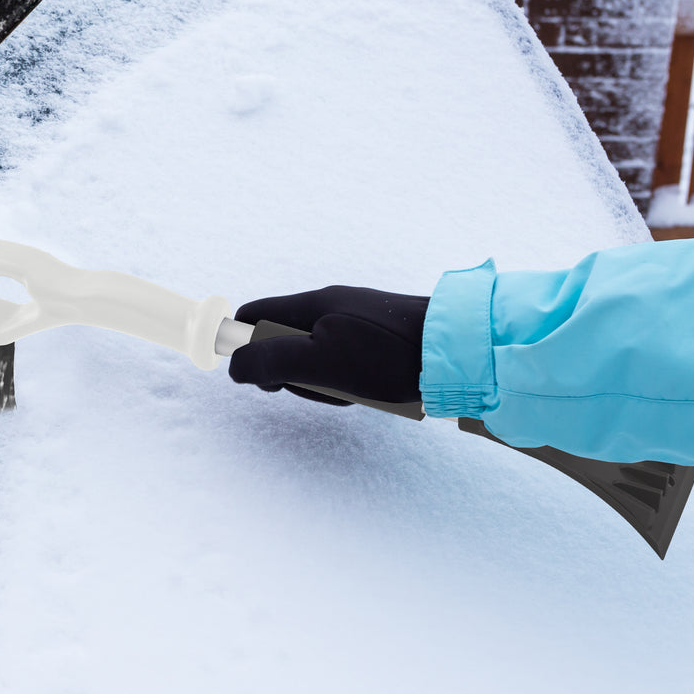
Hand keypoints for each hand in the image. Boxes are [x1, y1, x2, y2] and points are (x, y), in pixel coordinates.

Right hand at [228, 286, 427, 405]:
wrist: (457, 350)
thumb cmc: (386, 355)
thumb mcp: (318, 360)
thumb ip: (269, 360)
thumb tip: (235, 367)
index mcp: (311, 303)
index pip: (253, 316)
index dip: (244, 346)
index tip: (263, 377)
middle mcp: (330, 304)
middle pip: (282, 340)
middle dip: (290, 372)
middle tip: (318, 386)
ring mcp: (356, 319)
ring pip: (314, 354)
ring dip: (322, 380)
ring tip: (351, 390)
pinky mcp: (379, 336)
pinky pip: (343, 360)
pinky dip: (347, 380)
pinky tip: (370, 388)